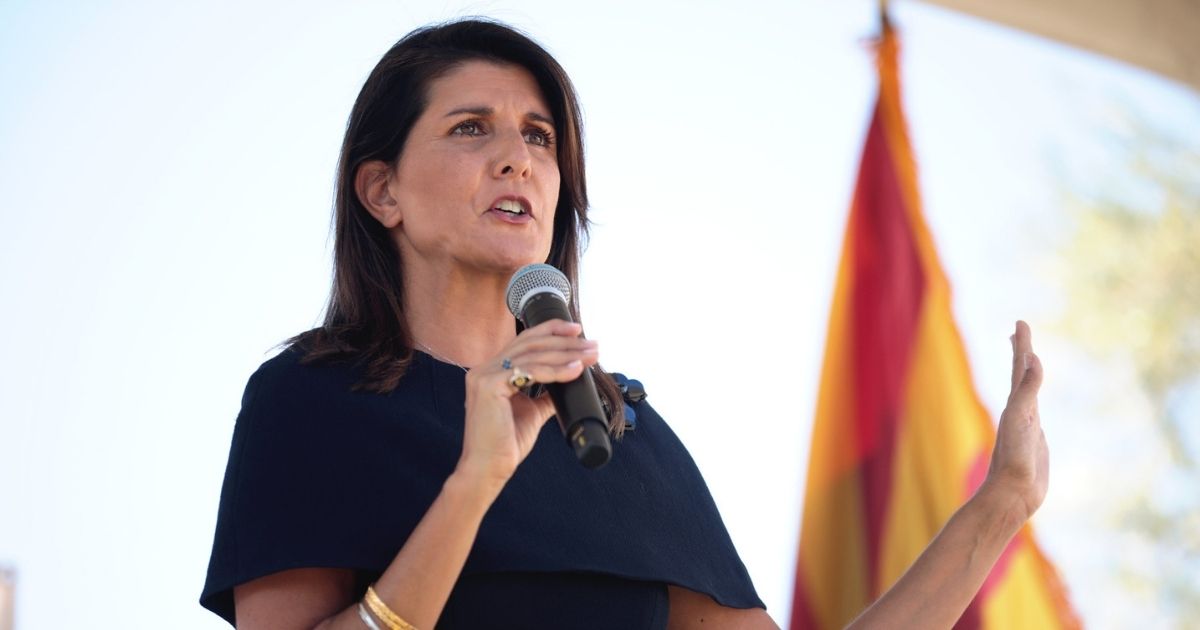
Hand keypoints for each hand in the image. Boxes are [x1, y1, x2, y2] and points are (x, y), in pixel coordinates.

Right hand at [456, 319, 598, 487]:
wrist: (489, 467)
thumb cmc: (506, 443)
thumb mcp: (532, 412)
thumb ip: (545, 395)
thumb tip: (567, 382)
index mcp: (491, 371)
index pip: (524, 341)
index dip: (551, 330)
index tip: (577, 331)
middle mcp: (484, 369)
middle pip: (530, 343)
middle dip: (564, 341)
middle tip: (591, 344)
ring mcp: (484, 375)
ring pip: (533, 355)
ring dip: (566, 354)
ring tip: (590, 356)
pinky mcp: (489, 386)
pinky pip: (530, 372)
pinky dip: (556, 370)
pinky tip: (575, 370)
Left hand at [981, 320, 1048, 522]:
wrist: (1012, 493)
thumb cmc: (1014, 458)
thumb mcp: (1021, 419)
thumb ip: (1027, 390)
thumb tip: (1033, 358)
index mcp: (1015, 404)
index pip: (1019, 367)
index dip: (1021, 345)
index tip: (1019, 322)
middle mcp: (1019, 411)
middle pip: (1021, 374)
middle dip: (1021, 351)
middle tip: (1020, 329)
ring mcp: (1027, 426)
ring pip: (1027, 393)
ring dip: (1027, 375)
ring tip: (1029, 360)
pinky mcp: (1035, 442)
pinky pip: (1036, 415)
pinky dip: (1036, 404)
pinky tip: (1035, 406)